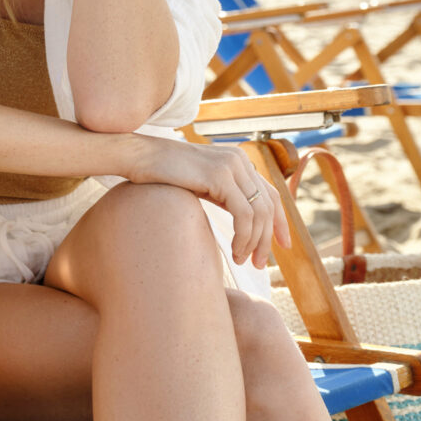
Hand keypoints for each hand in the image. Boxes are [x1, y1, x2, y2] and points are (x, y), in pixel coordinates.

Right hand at [124, 134, 287, 266]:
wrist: (137, 156)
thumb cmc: (162, 173)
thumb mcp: (202, 182)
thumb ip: (224, 193)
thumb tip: (242, 219)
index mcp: (238, 160)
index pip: (270, 194)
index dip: (280, 222)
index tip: (282, 246)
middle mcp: (240, 160)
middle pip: (268, 206)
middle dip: (268, 239)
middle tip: (260, 264)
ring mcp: (231, 166)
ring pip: (259, 214)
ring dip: (254, 243)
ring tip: (243, 261)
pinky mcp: (220, 177)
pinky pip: (244, 215)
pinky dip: (244, 237)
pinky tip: (234, 251)